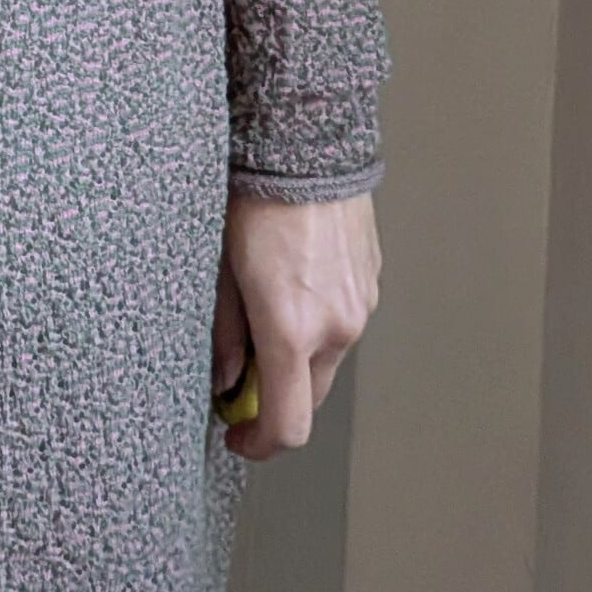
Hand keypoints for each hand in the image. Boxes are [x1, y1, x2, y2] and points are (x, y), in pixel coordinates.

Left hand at [213, 190, 379, 460]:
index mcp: (292, 331)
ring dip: (297, 359)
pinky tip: (290, 287)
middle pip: (309, 398)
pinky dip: (316, 326)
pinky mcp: (371, 284)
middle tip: (238, 373)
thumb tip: (224, 381)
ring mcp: (360, 306)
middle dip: (275, 398)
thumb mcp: (220, 272)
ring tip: (262, 312)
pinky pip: (342, 323)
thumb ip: (224, 336)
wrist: (307, 148)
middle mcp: (336, 327)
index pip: (288, 424)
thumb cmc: (255, 201)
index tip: (236, 436)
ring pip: (327, 360)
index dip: (259, 443)